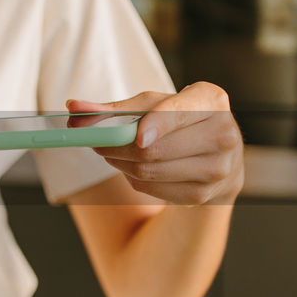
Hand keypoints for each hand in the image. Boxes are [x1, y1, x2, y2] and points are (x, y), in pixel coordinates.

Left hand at [66, 82, 243, 205]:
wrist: (215, 157)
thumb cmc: (177, 121)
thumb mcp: (152, 105)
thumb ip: (113, 107)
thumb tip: (73, 107)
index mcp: (213, 101)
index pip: (181, 112)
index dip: (158, 124)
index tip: (137, 135)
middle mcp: (224, 134)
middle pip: (156, 148)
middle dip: (118, 146)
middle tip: (95, 142)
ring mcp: (217, 169)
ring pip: (150, 171)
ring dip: (120, 163)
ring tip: (112, 153)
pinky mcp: (204, 195)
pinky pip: (152, 188)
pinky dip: (133, 179)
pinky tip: (134, 167)